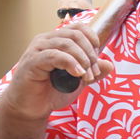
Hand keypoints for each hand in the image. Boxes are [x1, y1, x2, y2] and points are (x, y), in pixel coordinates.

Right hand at [0, 25, 115, 122]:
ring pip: (67, 43)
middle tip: (93, 74)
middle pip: (75, 35)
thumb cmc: (50, 93)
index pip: (78, 28)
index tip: (97, 60)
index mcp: (56, 40)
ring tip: (86, 77)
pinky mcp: (32, 62)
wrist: (30, 109)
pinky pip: (54, 55)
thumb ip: (92, 72)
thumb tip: (109, 64)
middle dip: (90, 54)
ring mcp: (37, 49)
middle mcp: (45, 40)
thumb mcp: (77, 82)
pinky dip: (70, 63)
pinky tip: (78, 74)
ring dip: (83, 60)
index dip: (92, 40)